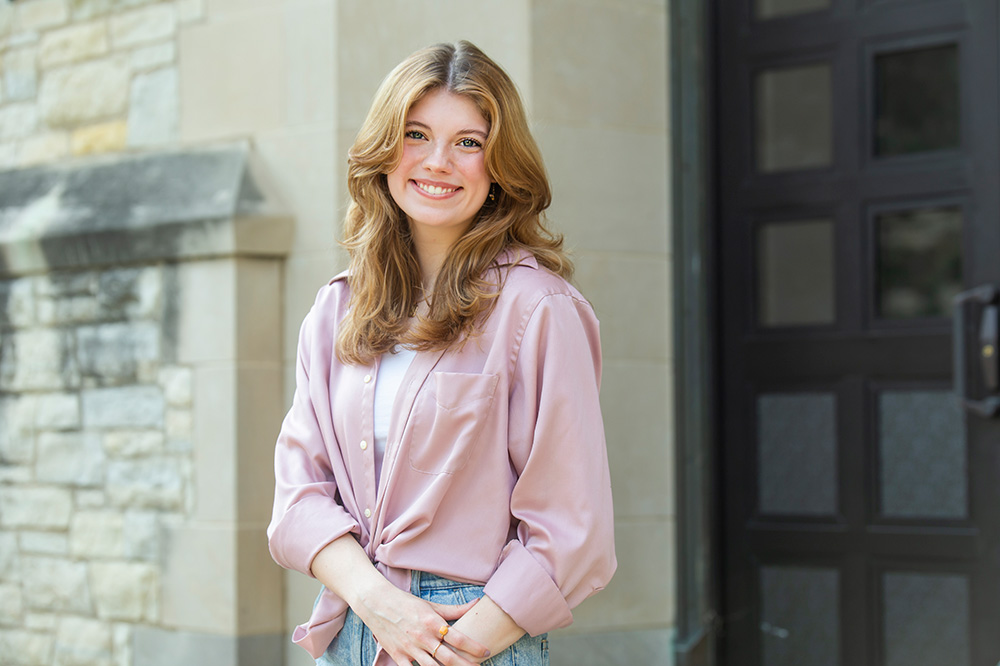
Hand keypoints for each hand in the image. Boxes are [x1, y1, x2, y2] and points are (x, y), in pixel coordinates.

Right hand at [352, 581, 489, 665]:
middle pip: (449, 658)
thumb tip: (476, 603)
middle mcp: (423, 637)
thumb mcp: (431, 605)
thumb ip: (454, 609)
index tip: (486, 652)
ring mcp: (410, 649)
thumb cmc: (406, 603)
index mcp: (432, 622)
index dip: (474, 647)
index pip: (458, 638)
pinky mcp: (398, 657)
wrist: (376, 603)